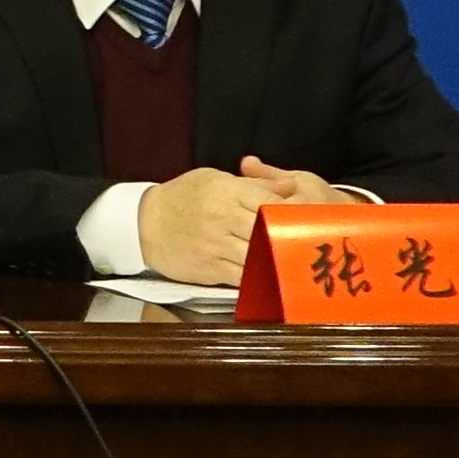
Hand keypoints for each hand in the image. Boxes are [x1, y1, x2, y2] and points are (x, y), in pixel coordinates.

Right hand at [133, 162, 331, 289]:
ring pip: (259, 257)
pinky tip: (275, 278)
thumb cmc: (182, 196)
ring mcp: (216, 246)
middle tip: (315, 245)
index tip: (311, 219)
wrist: (143, 223)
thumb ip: (253, 184)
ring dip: (279, 262)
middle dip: (292, 239)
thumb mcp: (214, 179)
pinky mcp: (210, 270)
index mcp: (226, 192)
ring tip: (301, 265)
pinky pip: (243, 278)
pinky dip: (261, 279)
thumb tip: (290, 188)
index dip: (293, 212)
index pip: (269, 202)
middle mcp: (222, 219)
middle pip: (268, 231)